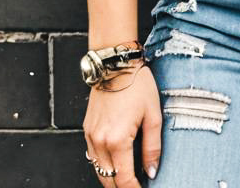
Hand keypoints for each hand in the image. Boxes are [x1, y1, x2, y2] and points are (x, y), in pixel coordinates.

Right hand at [84, 63, 163, 186]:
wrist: (115, 64)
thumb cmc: (137, 85)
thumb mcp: (153, 115)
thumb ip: (152, 147)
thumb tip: (151, 172)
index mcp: (117, 140)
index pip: (124, 179)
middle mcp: (100, 141)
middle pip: (108, 180)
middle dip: (122, 186)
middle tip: (137, 183)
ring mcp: (91, 136)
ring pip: (98, 170)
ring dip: (112, 178)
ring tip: (129, 175)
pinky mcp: (87, 129)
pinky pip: (92, 156)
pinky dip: (103, 164)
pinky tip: (115, 161)